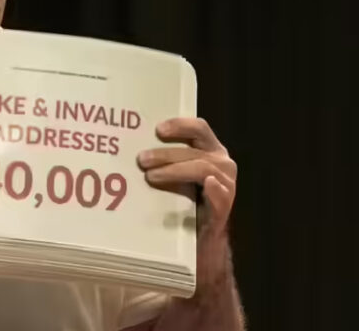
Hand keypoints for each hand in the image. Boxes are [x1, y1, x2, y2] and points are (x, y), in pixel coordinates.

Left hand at [137, 118, 236, 238]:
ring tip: (151, 177)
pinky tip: (208, 185)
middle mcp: (222, 163)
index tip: (157, 130)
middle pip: (194, 151)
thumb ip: (163, 158)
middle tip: (142, 160)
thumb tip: (133, 147)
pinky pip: (221, 196)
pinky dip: (214, 190)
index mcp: (210, 149)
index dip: (180, 125)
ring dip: (174, 171)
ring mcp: (225, 184)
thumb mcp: (174, 173)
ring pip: (202, 169)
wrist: (199, 233)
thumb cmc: (183, 197)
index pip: (199, 128)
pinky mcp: (225, 207)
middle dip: (166, 154)